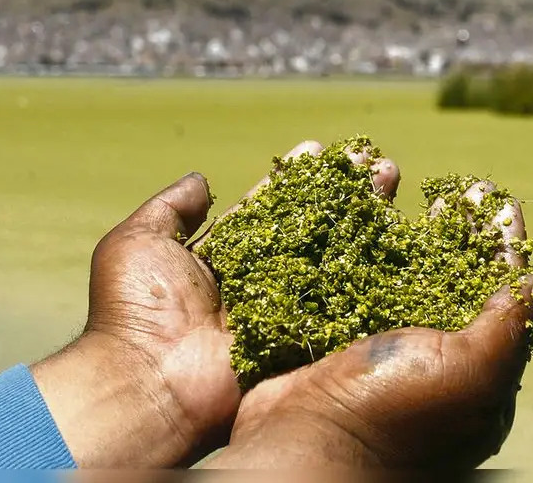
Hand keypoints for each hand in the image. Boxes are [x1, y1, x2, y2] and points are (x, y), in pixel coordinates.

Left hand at [29, 140, 400, 467]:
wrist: (150, 381)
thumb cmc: (135, 309)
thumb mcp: (138, 242)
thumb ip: (172, 208)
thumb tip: (200, 179)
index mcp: (218, 259)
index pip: (266, 209)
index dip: (294, 180)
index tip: (322, 150)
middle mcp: (255, 283)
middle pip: (309, 229)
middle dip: (340, 193)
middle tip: (373, 163)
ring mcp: (281, 312)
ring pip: (332, 257)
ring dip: (364, 220)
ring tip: (392, 180)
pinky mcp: (301, 340)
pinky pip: (341, 304)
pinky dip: (369, 272)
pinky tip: (397, 235)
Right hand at [202, 168, 532, 470]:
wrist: (305, 444)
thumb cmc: (395, 414)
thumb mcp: (472, 374)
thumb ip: (507, 329)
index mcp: (473, 376)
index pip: (501, 300)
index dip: (504, 248)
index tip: (503, 204)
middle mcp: (429, 359)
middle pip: (454, 277)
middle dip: (463, 229)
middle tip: (464, 190)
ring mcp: (380, 345)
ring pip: (404, 269)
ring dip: (414, 224)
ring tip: (414, 184)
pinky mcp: (334, 332)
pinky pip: (355, 274)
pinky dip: (363, 237)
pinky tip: (365, 209)